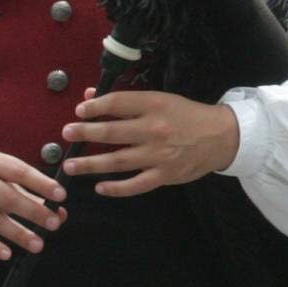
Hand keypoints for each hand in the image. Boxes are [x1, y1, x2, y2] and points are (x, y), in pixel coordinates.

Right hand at [0, 148, 67, 259]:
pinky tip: (6, 253)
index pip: (19, 170)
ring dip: (18, 233)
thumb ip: (30, 195)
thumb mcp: (3, 182)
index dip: (42, 183)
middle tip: (53, 224)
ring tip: (36, 244)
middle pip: (8, 196)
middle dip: (34, 212)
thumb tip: (59, 212)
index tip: (61, 195)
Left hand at [60, 87, 240, 196]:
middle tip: (66, 134)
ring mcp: (159, 155)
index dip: (96, 106)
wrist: (221, 136)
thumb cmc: (187, 115)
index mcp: (156, 105)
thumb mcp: (161, 99)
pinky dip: (116, 188)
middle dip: (86, 133)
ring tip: (70, 165)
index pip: (119, 103)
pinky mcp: (164, 176)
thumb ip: (127, 101)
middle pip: (113, 133)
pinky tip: (99, 187)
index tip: (79, 110)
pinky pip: (135, 185)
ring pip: (118, 161)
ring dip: (91, 164)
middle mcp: (155, 129)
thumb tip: (91, 97)